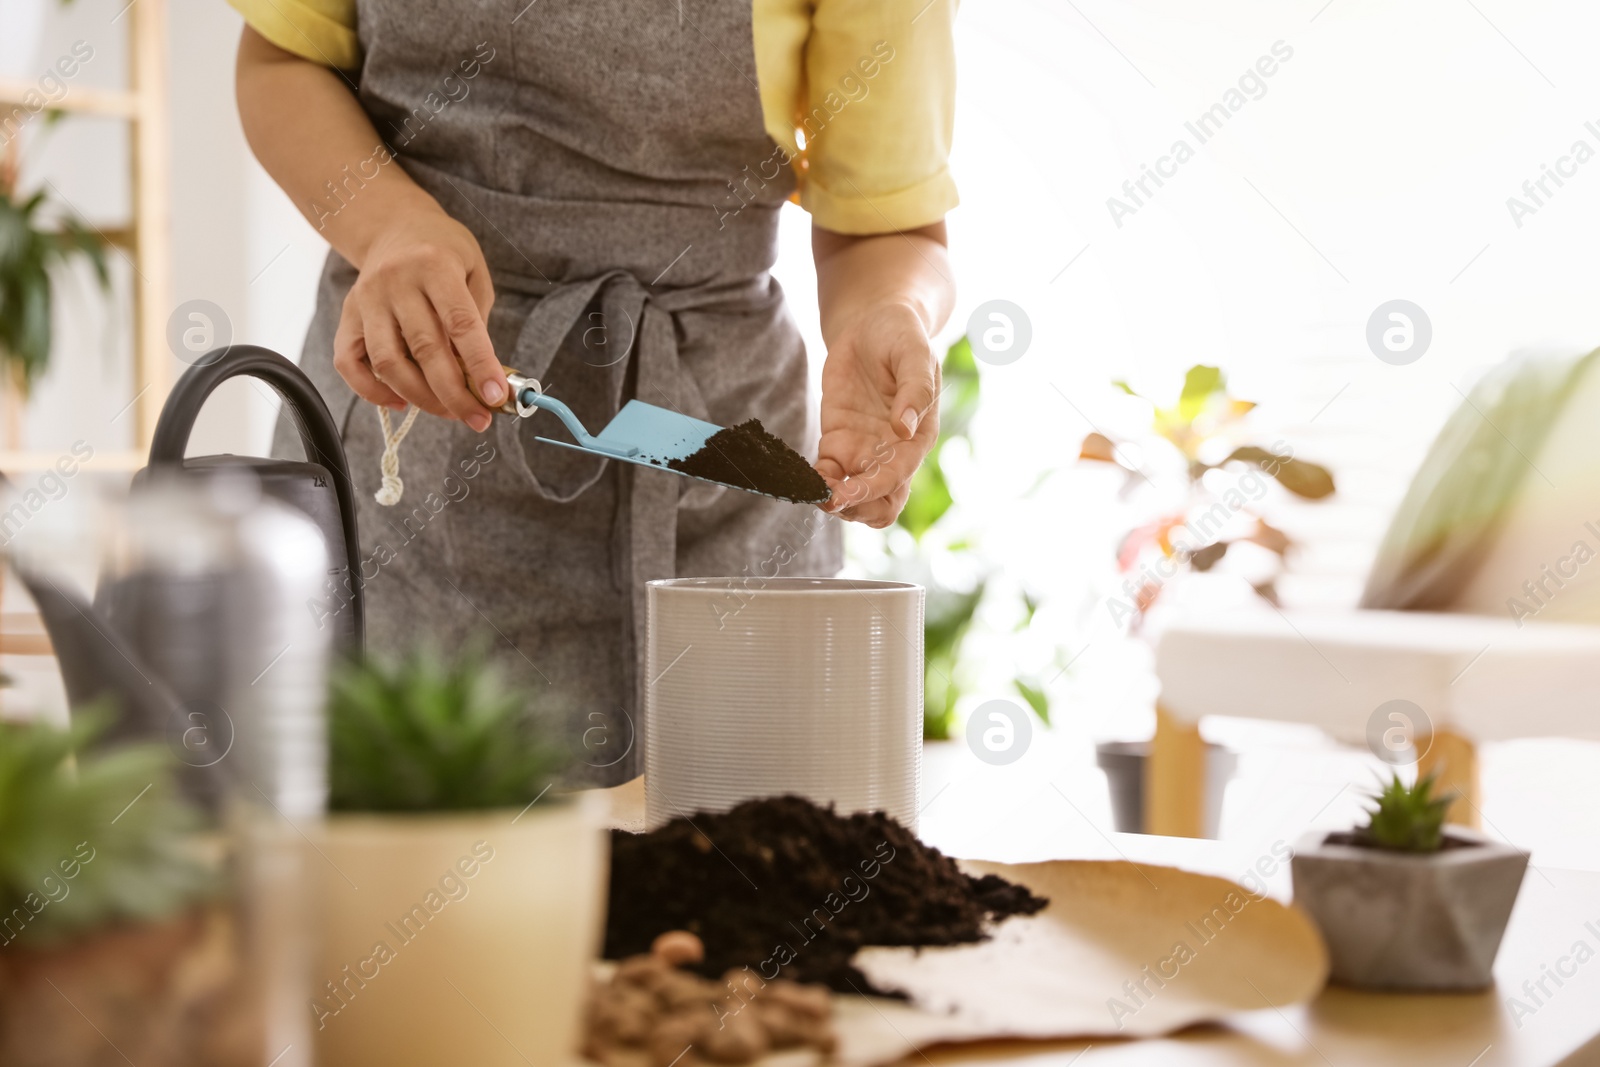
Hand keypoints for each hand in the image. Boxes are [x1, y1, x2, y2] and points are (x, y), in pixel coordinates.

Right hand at [333, 206, 505, 430]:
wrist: (395, 225)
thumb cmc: (444, 252)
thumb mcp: (474, 271)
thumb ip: (477, 319)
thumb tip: (481, 377)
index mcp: (434, 265)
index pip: (460, 323)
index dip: (480, 364)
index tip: (495, 396)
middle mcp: (395, 282)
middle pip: (424, 349)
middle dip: (454, 394)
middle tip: (478, 419)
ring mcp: (366, 300)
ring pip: (387, 363)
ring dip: (420, 398)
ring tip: (448, 412)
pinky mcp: (347, 316)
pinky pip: (349, 364)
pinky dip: (372, 392)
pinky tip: (402, 402)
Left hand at [815, 301, 939, 526]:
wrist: (873, 323)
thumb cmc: (902, 336)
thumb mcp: (915, 354)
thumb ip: (915, 389)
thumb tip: (906, 427)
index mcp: (917, 438)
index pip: (896, 478)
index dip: (871, 490)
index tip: (846, 492)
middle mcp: (892, 452)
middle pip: (879, 504)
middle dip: (855, 510)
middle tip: (828, 501)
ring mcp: (863, 449)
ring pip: (851, 496)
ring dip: (832, 501)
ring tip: (809, 490)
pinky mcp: (837, 441)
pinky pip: (826, 473)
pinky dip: (813, 481)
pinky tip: (798, 477)